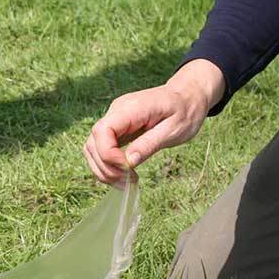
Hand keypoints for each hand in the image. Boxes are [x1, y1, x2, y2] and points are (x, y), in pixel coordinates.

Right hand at [83, 59, 225, 185]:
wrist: (187, 96)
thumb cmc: (185, 111)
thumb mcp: (174, 129)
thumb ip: (150, 144)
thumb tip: (128, 162)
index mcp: (130, 108)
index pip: (102, 131)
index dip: (108, 154)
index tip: (127, 168)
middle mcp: (116, 112)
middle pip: (93, 143)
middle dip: (106, 167)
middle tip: (128, 182)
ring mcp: (113, 119)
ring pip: (92, 148)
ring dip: (104, 169)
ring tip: (125, 182)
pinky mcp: (115, 128)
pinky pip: (101, 148)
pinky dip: (107, 165)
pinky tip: (123, 174)